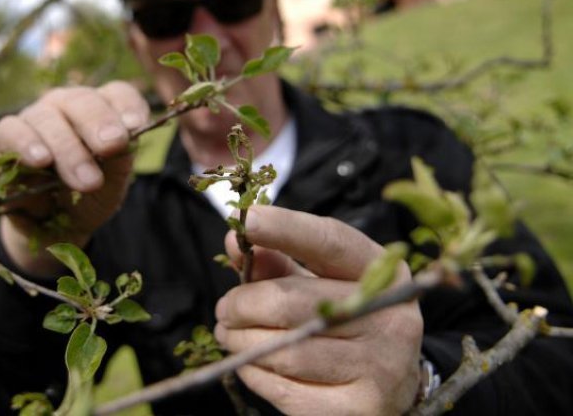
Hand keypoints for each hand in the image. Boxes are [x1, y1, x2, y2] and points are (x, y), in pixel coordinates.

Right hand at [0, 81, 148, 275]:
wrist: (53, 224)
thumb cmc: (88, 194)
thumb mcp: (113, 182)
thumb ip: (120, 158)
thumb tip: (123, 137)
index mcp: (101, 109)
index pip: (117, 94)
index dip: (127, 107)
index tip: (136, 127)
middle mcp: (68, 106)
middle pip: (82, 100)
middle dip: (99, 124)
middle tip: (112, 145)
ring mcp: (37, 117)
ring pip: (48, 118)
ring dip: (68, 148)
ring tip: (86, 179)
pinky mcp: (7, 136)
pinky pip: (11, 129)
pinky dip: (26, 143)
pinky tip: (41, 159)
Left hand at [215, 206, 422, 414]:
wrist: (393, 387)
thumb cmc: (346, 319)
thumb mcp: (323, 281)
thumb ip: (279, 259)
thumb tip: (235, 240)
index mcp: (382, 273)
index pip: (330, 242)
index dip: (286, 228)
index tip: (248, 220)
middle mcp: (390, 317)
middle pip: (291, 301)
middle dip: (243, 303)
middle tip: (224, 308)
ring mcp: (380, 367)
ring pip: (284, 350)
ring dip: (241, 341)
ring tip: (230, 333)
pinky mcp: (359, 409)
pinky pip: (284, 389)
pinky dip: (255, 373)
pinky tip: (252, 363)